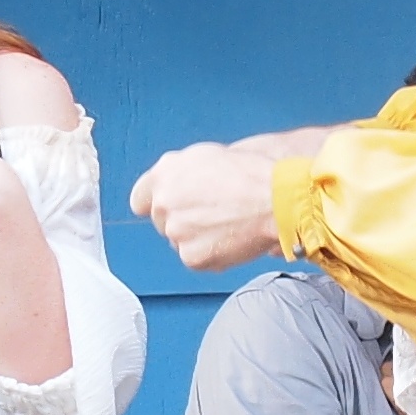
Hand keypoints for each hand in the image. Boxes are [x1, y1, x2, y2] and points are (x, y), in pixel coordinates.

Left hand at [128, 142, 282, 271]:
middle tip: (212, 213)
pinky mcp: (192, 257)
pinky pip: (195, 258)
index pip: (140, 199)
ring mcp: (176, 233)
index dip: (156, 203)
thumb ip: (177, 172)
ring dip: (196, 236)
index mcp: (162, 176)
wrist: (276, 200)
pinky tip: (230, 238)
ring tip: (226, 223)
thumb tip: (169, 183)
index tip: (170, 207)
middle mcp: (163, 205)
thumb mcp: (203, 156)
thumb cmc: (248, 173)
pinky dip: (210, 253)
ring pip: (179, 240)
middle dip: (182, 218)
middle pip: (162, 221)